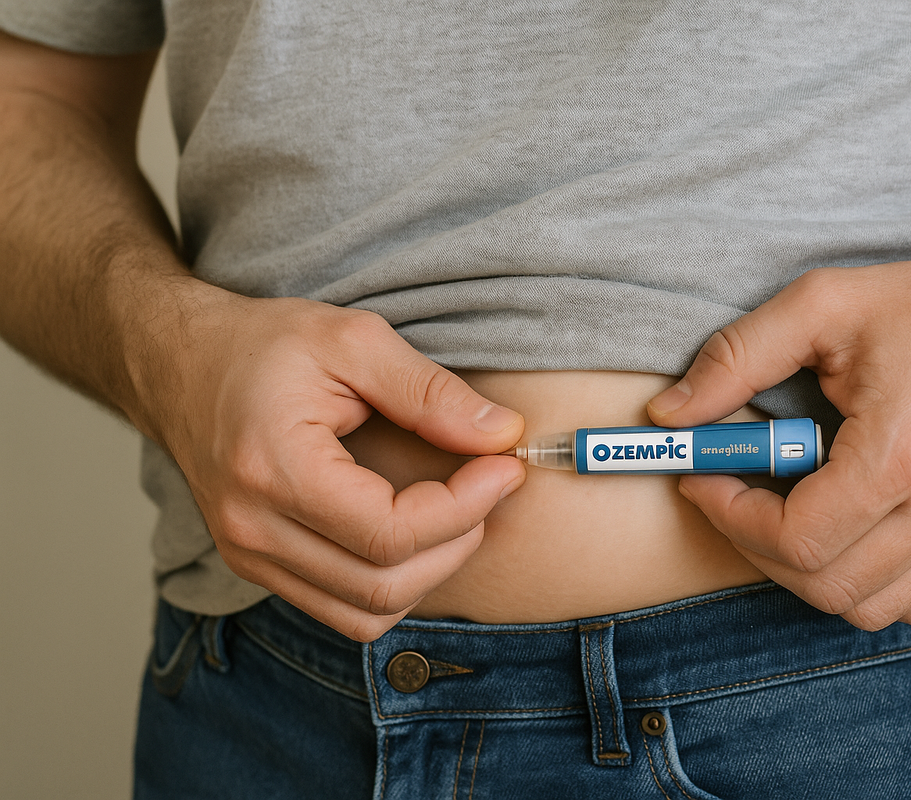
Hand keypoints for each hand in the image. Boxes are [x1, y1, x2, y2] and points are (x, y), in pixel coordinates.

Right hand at [148, 292, 524, 640]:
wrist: (178, 362)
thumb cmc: (262, 344)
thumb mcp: (353, 341)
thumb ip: (430, 392)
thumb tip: (502, 434)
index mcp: (274, 472)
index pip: (389, 534)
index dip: (465, 507)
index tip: (503, 467)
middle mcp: (253, 530)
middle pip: (383, 585)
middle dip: (458, 541)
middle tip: (488, 486)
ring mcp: (250, 557)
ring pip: (366, 613)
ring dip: (431, 571)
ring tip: (458, 511)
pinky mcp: (257, 566)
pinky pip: (343, 609)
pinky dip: (394, 583)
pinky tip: (416, 532)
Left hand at [648, 251, 910, 630]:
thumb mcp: (824, 306)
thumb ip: (737, 358)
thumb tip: (670, 414)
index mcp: (903, 454)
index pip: (794, 538)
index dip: (730, 517)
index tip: (704, 481)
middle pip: (825, 584)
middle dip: (757, 545)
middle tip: (735, 497)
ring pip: (869, 606)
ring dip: (809, 571)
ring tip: (789, 512)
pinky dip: (873, 586)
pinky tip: (853, 532)